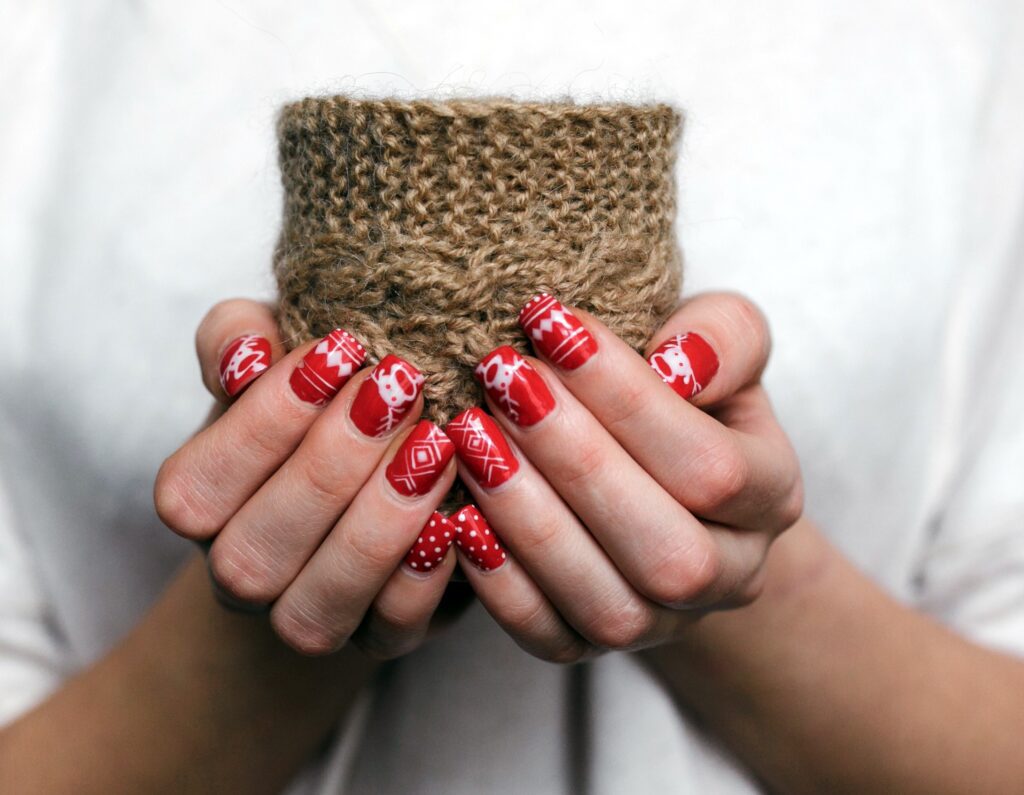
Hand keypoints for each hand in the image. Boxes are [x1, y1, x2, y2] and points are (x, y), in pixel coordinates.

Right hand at [154, 299, 466, 657]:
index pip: (197, 485)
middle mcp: (240, 575)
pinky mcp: (382, 638)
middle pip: (253, 553)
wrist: (368, 476)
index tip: (340, 351)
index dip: (264, 421)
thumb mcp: (273, 352)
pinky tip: (456, 516)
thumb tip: (248, 353)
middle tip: (399, 391)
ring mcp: (308, 618)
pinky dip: (422, 579)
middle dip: (329, 466)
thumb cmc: (313, 404)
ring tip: (435, 446)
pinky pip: (392, 630)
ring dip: (377, 524)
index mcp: (200, 506)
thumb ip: (239, 337)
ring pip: (316, 608)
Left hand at [442, 292, 802, 661]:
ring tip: (473, 436)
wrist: (657, 474)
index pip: (712, 467)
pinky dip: (500, 583)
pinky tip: (459, 513)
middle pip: (665, 548)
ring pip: (608, 604)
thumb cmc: (682, 395)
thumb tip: (679, 361)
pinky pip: (550, 639)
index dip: (627, 398)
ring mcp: (663, 623)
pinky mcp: (593, 647)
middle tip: (504, 379)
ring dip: (530, 519)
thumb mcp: (718, 347)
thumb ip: (721, 337)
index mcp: (771, 499)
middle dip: (574, 458)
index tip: (551, 324)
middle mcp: (730, 576)